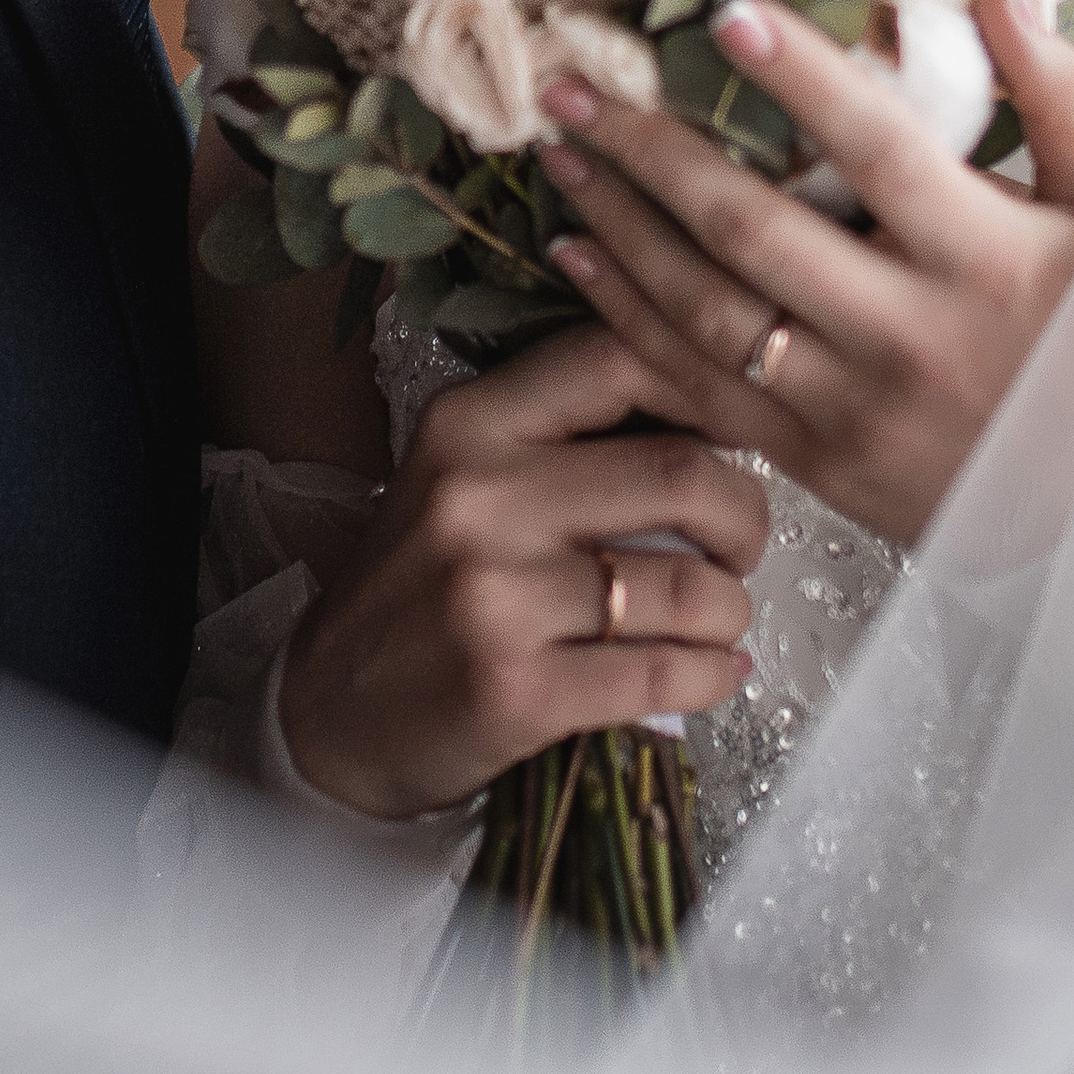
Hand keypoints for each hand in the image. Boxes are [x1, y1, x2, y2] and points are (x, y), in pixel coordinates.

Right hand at [277, 324, 769, 821]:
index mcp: (470, 424)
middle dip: (744, 517)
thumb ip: (560, 433)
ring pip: (688, 586)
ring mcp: (494, 596)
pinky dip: (712, 676)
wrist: (330, 715)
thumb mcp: (462, 477)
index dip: (706, 386)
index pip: (617, 358)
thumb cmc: (422, 587)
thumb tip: (716, 408)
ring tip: (716, 618)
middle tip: (740, 546)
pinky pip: (665, 674)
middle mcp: (478, 495)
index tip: (738, 430)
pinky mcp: (515, 690)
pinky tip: (711, 673)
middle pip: (682, 474)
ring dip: (730, 609)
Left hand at [534, 0, 1073, 550]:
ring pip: (704, 310)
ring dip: (619, 223)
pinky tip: (573, 254)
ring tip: (554, 150)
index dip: (801, 82)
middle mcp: (907, 336)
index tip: (724, 15)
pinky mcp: (811, 459)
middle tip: (573, 82)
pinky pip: (697, 387)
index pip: (880, 152)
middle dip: (650, 150)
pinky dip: (624, 319)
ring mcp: (849, 406)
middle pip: (753, 230)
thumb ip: (1065, 100)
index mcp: (986, 259)